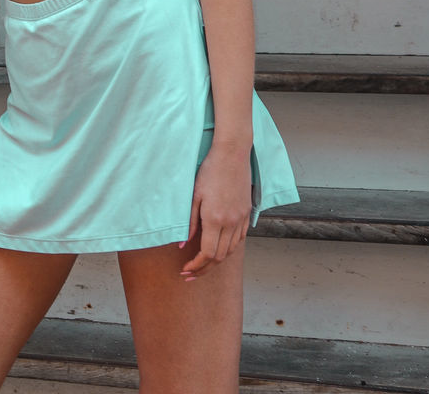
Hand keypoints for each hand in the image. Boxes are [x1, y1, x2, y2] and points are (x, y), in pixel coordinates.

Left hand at [180, 143, 251, 279]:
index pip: (207, 254)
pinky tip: (219, 248)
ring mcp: (240, 219)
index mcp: (215, 219)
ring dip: (216, 261)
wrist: (232, 154)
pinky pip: (239, 239)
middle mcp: (230, 223)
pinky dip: (228, 249)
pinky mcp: (246, 214)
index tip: (185, 270)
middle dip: (204, 269)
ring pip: (231, 251)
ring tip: (203, 265)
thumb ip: (189, 222)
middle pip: (220, 258)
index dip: (196, 266)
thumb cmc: (209, 171)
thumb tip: (182, 245)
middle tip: (190, 274)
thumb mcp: (194, 195)